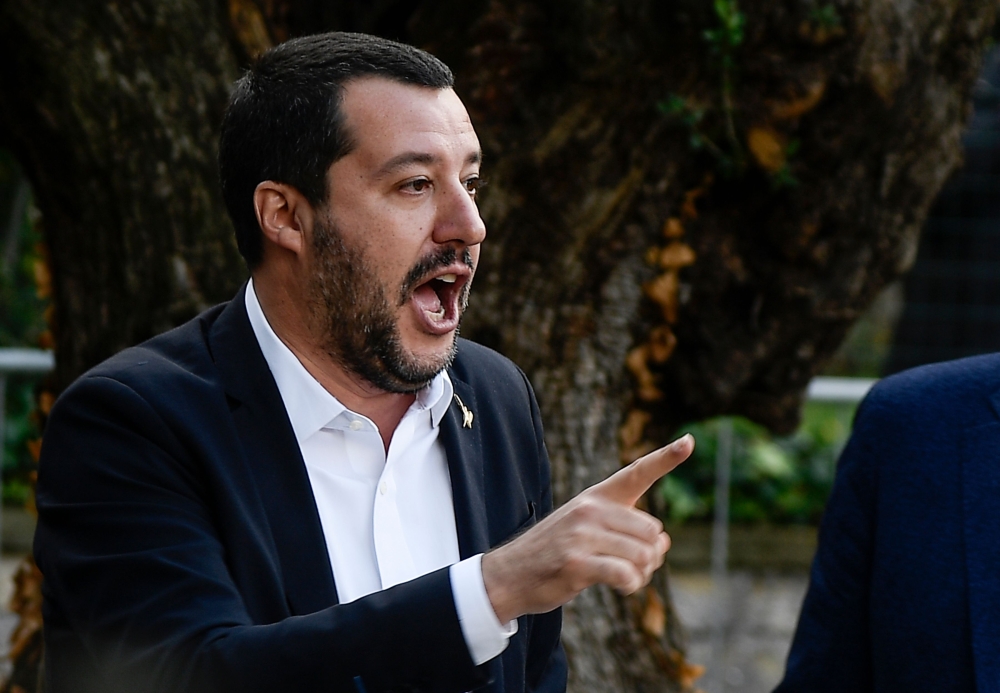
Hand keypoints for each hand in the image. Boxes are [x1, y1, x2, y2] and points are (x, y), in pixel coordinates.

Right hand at [481, 434, 693, 622]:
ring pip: (642, 556)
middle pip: (652, 532)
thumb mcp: (586, 528)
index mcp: (596, 497)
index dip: (666, 458)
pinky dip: (631, 586)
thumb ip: (625, 529)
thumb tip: (663, 544)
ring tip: (626, 578)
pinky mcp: (577, 563)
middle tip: (635, 567)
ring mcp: (582, 535)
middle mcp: (590, 510)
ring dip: (642, 575)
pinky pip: (626, 575)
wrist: (510, 574)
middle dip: (651, 555)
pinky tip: (620, 587)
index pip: (637, 472)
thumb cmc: (555, 553)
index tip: (689, 442)